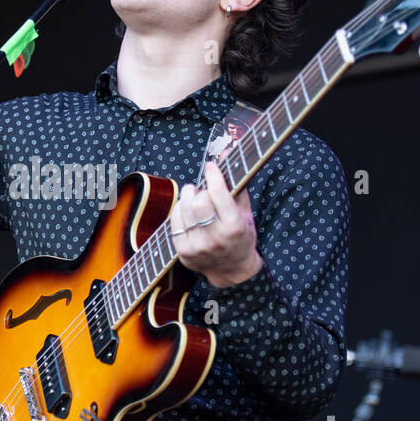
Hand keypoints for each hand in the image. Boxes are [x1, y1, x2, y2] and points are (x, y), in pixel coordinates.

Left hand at [170, 161, 263, 287]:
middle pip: (198, 201)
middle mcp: (215, 238)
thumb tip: (226, 151)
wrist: (232, 269)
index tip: (211, 166)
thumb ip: (236, 183)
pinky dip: (180, 211)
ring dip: (188, 198)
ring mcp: (198, 247)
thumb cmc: (241, 235)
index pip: (218, 194)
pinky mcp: (184, 252)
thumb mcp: (245, 211)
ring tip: (195, 199)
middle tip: (202, 190)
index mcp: (234, 227)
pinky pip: (174, 222)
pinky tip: (187, 212)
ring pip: (184, 209)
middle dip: (199, 190)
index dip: (213, 175)